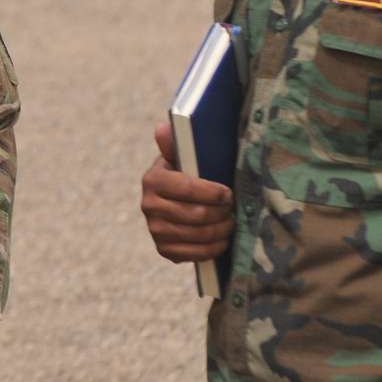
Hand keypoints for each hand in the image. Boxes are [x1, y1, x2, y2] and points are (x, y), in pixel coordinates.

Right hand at [141, 121, 233, 262]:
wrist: (175, 202)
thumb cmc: (186, 175)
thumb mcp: (181, 157)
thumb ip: (176, 143)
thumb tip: (162, 127)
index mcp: (152, 180)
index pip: (187, 189)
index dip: (212, 193)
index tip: (228, 193)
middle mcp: (148, 206)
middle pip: (195, 215)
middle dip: (221, 213)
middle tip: (233, 209)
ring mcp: (154, 230)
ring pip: (198, 235)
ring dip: (221, 230)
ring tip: (231, 222)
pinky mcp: (164, 249)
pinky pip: (194, 254)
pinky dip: (213, 248)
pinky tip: (222, 239)